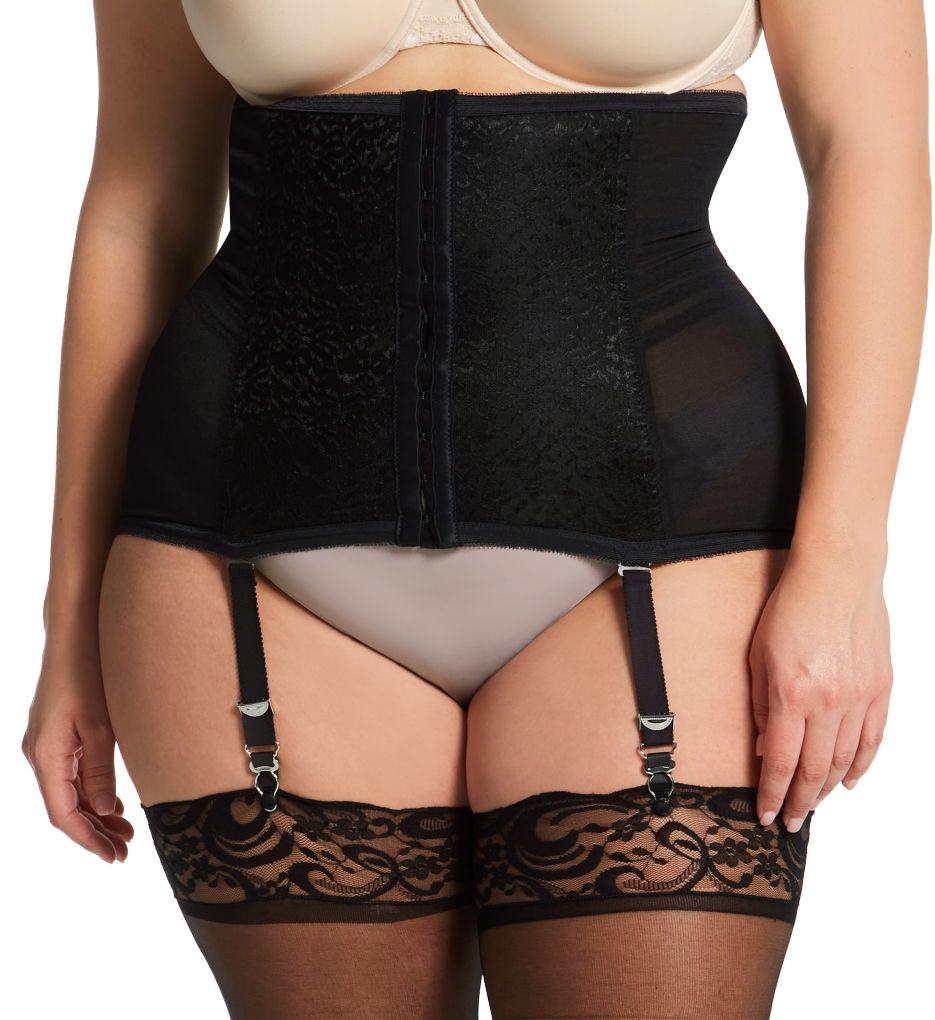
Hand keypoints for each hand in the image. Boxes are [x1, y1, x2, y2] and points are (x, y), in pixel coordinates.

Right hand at [22, 625, 133, 862]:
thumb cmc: (88, 671)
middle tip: (126, 849)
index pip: (62, 813)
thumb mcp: (100, 723)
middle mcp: (39, 754)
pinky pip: (70, 774)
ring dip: (94, 813)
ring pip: (67, 792)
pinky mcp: (56, 734)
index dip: (88, 839)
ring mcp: (45, 744)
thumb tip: (101, 810)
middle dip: (94, 832)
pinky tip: (112, 802)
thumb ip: (99, 769)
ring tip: (125, 831)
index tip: (114, 856)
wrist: (73, 632)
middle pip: (64, 807)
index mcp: (46, 755)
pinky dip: (89, 792)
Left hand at [748, 547, 892, 831]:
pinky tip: (848, 781)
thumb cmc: (790, 608)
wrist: (838, 575)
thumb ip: (760, 706)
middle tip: (792, 822)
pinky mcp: (882, 689)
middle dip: (800, 802)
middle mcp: (828, 703)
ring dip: (827, 789)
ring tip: (813, 805)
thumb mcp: (757, 656)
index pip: (780, 762)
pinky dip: (860, 765)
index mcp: (791, 695)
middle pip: (814, 770)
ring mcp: (859, 698)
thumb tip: (762, 749)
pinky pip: (872, 739)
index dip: (773, 795)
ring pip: (844, 761)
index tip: (767, 816)